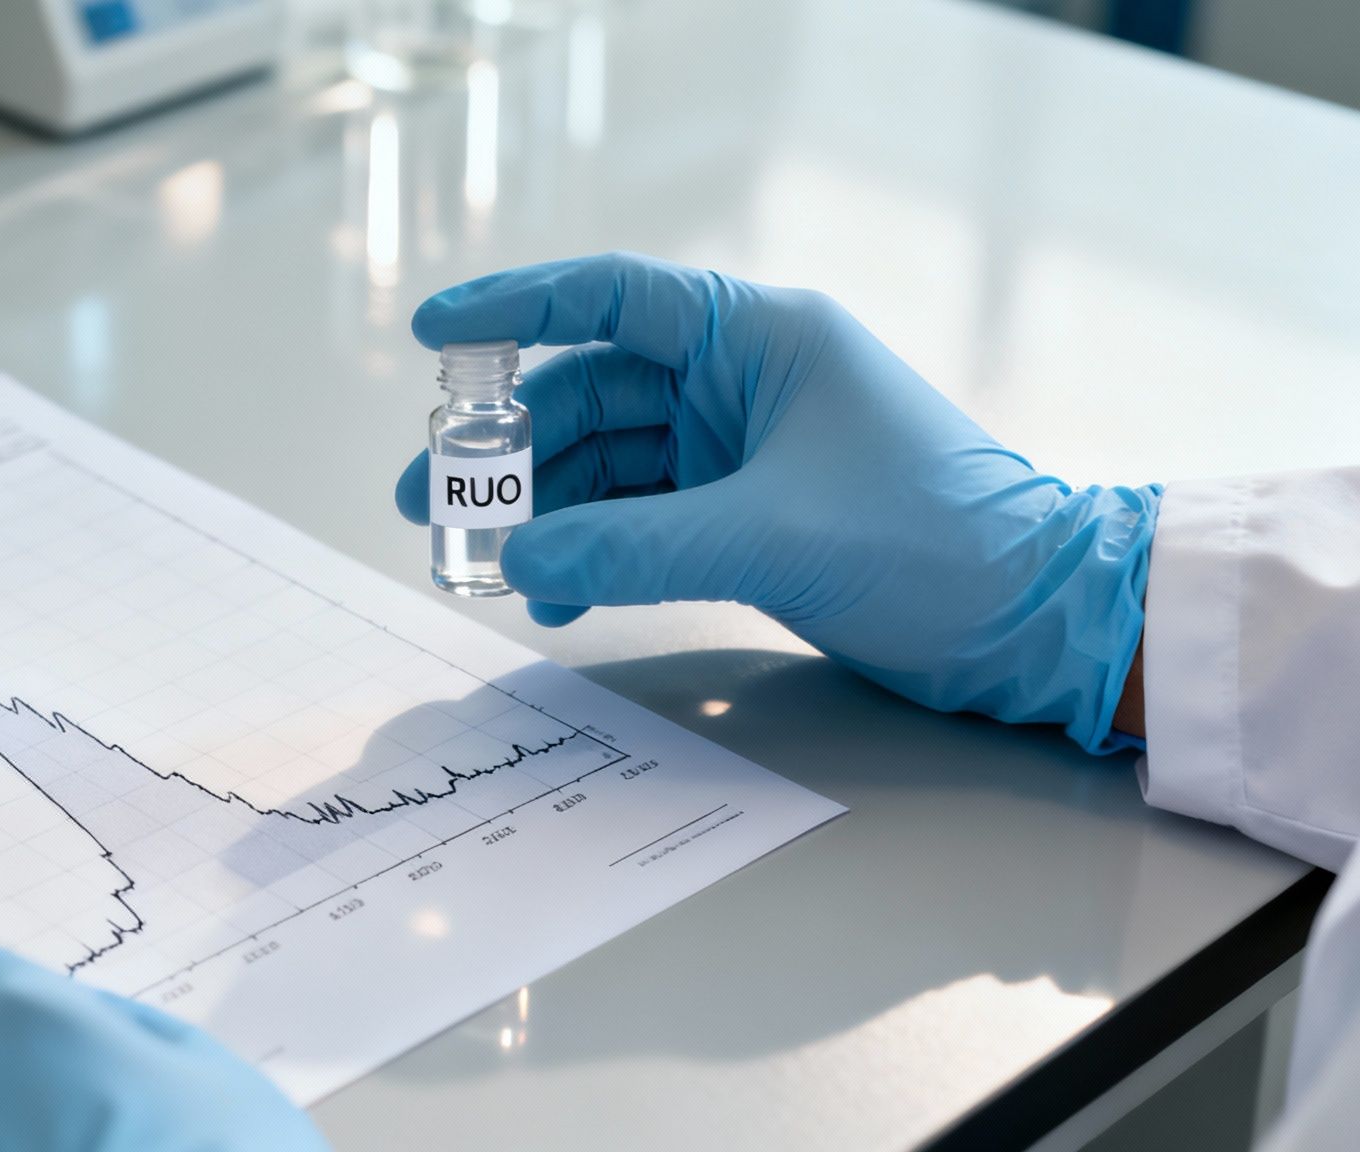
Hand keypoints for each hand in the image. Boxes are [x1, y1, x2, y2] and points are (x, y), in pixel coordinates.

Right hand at [395, 254, 1157, 751]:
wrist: (1031, 621)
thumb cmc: (932, 543)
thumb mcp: (771, 536)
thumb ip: (634, 546)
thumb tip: (520, 554)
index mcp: (755, 338)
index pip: (608, 297)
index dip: (512, 307)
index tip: (428, 332)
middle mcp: (739, 381)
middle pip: (589, 393)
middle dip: (509, 447)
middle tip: (429, 500)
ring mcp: (739, 450)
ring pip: (608, 464)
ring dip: (546, 509)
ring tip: (480, 563)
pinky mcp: (744, 512)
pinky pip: (640, 518)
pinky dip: (594, 550)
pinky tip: (559, 592)